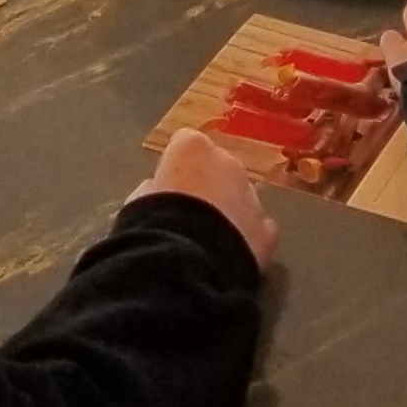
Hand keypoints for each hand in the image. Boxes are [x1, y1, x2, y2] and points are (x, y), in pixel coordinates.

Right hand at [138, 128, 278, 270]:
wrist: (188, 261)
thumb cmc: (155, 222)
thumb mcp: (139, 199)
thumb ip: (153, 187)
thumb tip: (158, 189)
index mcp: (193, 147)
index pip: (186, 144)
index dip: (176, 167)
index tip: (167, 188)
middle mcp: (229, 163)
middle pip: (219, 168)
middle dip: (209, 186)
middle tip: (191, 214)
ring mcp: (252, 195)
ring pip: (242, 197)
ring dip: (230, 211)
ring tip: (210, 239)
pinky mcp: (267, 229)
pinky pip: (257, 228)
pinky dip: (247, 237)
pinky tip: (231, 255)